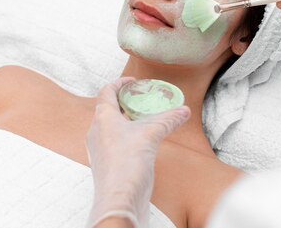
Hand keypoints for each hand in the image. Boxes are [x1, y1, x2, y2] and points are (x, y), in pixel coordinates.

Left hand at [86, 77, 190, 227]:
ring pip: (110, 127)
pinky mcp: (106, 164)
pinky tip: (141, 143)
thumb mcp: (152, 134)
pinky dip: (126, 137)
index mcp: (102, 118)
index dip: (120, 83)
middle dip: (124, 102)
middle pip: (108, 108)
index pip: (106, 91)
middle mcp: (96, 132)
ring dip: (125, 120)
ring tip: (143, 120)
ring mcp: (99, 149)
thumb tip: (184, 110)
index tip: (133, 81)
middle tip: (140, 100)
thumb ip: (168, 120)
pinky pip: (113, 143)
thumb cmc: (128, 164)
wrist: (119, 199)